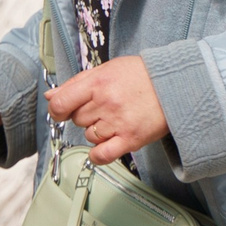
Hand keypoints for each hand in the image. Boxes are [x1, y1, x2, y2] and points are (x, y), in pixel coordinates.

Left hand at [46, 56, 167, 165]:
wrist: (174, 85)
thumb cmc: (140, 75)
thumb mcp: (106, 69)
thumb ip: (76, 83)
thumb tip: (51, 96)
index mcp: (98, 83)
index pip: (61, 104)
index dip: (58, 109)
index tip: (63, 110)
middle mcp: (106, 103)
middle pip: (77, 120)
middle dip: (86, 115)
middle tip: (104, 107)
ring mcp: (118, 122)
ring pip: (89, 136)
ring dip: (97, 131)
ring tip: (115, 119)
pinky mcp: (130, 139)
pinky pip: (102, 155)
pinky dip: (98, 154)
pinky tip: (104, 145)